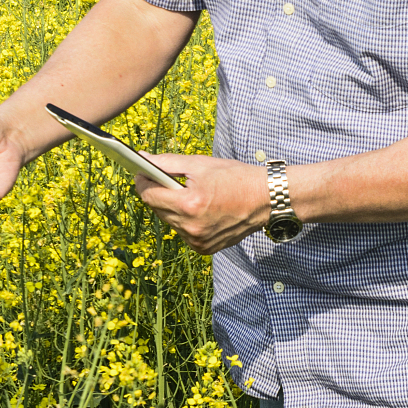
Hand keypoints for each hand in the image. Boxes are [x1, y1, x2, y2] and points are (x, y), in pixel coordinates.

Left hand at [134, 155, 269, 254]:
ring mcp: (197, 241)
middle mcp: (191, 227)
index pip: (149, 195)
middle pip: (157, 209)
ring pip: (169, 221)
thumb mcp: (200, 164)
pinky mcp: (204, 248)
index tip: (143, 172)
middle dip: (158, 193)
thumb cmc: (235, 177)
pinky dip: (185, 220)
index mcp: (189, 204)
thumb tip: (142, 158)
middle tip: (170, 180)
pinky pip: (183, 232)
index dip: (143, 182)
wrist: (266, 199)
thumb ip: (167, 162)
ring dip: (172, 208)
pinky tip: (200, 210)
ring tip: (190, 195)